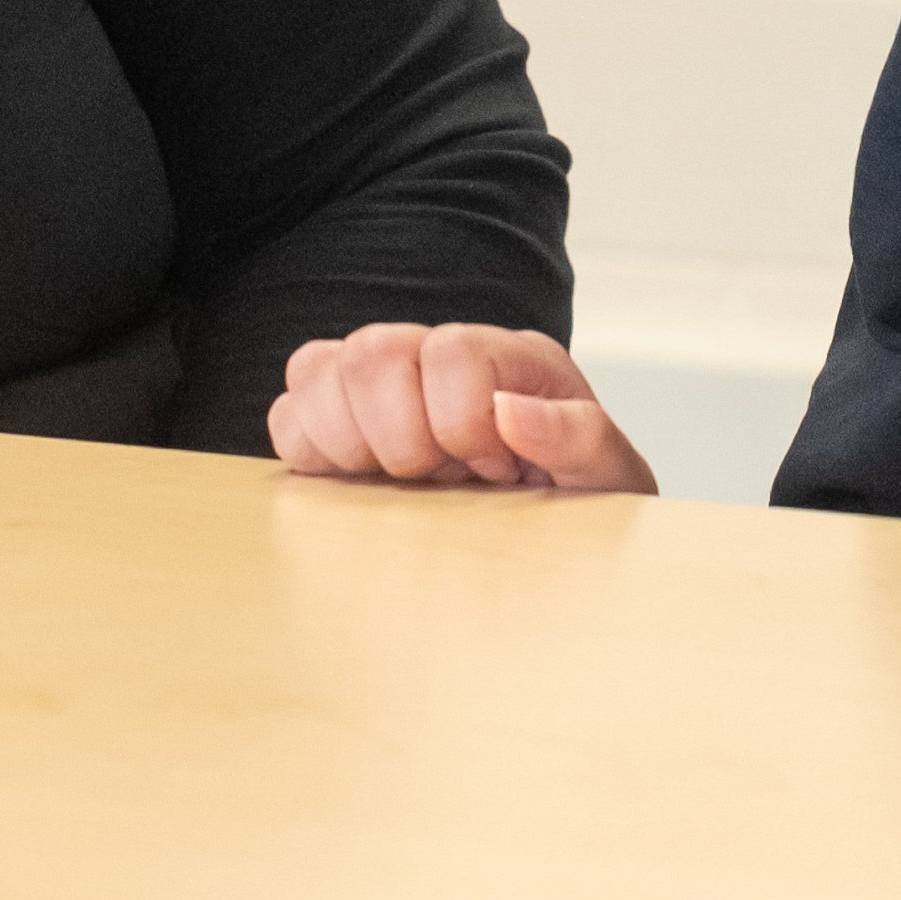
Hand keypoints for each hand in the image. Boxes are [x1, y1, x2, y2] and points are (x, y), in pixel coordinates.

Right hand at [268, 323, 654, 494]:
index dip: (462, 419)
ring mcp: (383, 390)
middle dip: (400, 434)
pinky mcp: (338, 430)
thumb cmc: (584, 508)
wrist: (559, 549)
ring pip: (316, 370)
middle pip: (372, 351)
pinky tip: (359, 488)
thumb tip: (513, 412)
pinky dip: (310, 453)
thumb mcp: (612, 480)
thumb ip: (581, 438)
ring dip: (350, 442)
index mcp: (508, 360)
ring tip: (395, 484)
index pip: (453, 350)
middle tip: (436, 479)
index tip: (492, 469)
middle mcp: (437, 358)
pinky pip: (288, 416)